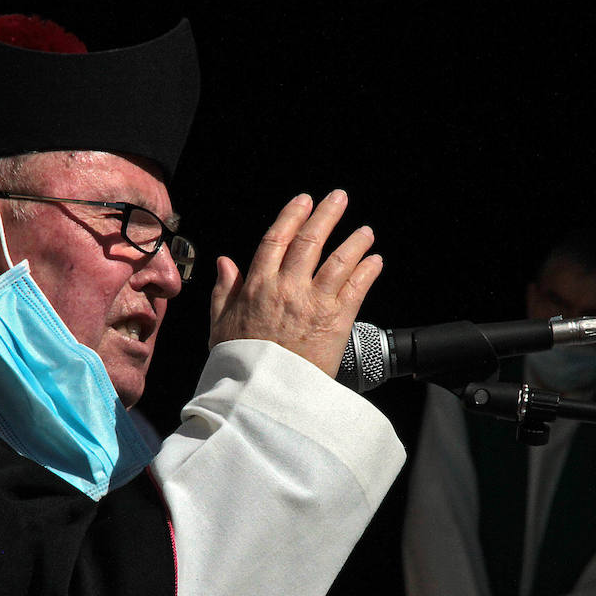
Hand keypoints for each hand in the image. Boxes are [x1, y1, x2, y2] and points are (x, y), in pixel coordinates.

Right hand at [209, 190, 381, 376]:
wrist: (264, 397)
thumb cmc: (242, 365)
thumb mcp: (220, 326)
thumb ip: (224, 291)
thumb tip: (225, 262)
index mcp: (257, 286)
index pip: (276, 239)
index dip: (292, 216)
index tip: (303, 201)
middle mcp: (286, 288)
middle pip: (310, 240)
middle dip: (327, 214)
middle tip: (339, 198)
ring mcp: (313, 303)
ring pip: (339, 261)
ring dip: (355, 242)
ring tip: (366, 231)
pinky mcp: (336, 321)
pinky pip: (356, 288)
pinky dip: (368, 271)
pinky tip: (375, 261)